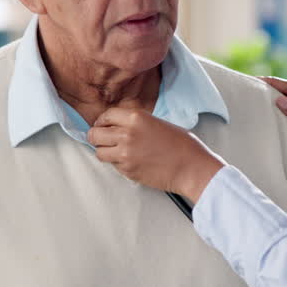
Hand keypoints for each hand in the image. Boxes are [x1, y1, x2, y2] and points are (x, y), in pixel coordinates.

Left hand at [88, 108, 225, 202]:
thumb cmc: (182, 145)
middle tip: (104, 140)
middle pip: (94, 134)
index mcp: (135, 118)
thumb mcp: (157, 123)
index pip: (106, 116)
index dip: (102, 121)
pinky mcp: (127, 170)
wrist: (192, 167)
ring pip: (99, 152)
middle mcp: (126, 134)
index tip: (103, 126)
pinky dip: (118, 164)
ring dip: (105, 152)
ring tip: (116, 152)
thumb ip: (136, 123)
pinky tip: (131, 161)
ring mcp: (125, 154)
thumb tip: (119, 127)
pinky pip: (113, 166)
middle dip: (97, 137)